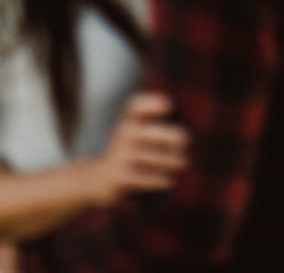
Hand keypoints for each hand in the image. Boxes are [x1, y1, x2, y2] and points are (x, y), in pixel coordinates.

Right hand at [83, 91, 187, 206]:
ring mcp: (120, 157)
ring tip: (182, 163)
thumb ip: (158, 131)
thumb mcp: (136, 134)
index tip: (168, 105)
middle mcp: (123, 136)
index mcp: (128, 122)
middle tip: (185, 141)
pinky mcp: (120, 178)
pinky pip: (146, 179)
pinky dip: (161, 180)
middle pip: (151, 132)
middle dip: (172, 137)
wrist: (98, 179)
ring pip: (154, 158)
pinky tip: (168, 180)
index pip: (136, 107)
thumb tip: (184, 138)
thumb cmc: (127, 154)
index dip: (151, 104)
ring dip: (172, 161)